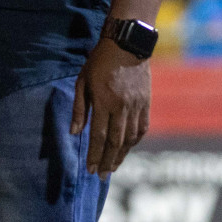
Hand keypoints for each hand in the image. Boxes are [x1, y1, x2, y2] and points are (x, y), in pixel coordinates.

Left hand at [71, 36, 149, 177]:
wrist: (127, 45)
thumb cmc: (99, 62)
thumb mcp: (82, 81)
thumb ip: (80, 109)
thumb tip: (75, 133)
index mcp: (103, 101)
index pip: (99, 136)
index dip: (94, 155)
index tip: (90, 169)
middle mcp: (121, 107)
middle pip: (116, 142)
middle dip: (107, 161)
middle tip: (101, 176)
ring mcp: (136, 106)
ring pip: (130, 139)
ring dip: (121, 156)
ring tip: (112, 167)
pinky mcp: (146, 104)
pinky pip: (142, 129)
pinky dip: (134, 142)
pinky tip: (127, 149)